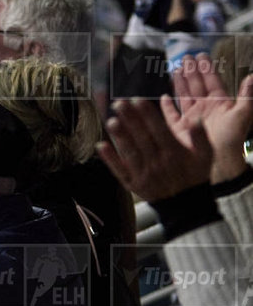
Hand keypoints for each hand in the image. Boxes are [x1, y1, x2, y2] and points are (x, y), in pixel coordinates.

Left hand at [97, 97, 212, 202]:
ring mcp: (144, 173)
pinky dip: (110, 159)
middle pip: (142, 138)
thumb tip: (195, 118)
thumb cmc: (194, 176)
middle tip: (119, 104)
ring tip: (111, 121)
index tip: (138, 100)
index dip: (148, 115)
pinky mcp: (133, 184)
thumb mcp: (205, 157)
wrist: (185, 205)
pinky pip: (120, 170)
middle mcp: (158, 162)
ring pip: (130, 152)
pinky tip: (101, 146)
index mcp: (175, 153)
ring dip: (120, 137)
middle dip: (130, 120)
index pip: (159, 130)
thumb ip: (200, 137)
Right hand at [170, 54, 252, 183]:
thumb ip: (247, 95)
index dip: (206, 68)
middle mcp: (204, 108)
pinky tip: (163, 97)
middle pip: (196, 85)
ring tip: (175, 70)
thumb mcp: (243, 114)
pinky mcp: (180, 129)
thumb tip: (252, 76)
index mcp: (219, 103)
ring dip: (179, 83)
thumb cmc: (232, 139)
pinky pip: (171, 115)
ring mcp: (191, 118)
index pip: (212, 81)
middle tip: (185, 57)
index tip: (201, 55)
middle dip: (191, 71)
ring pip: (183, 95)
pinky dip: (166, 106)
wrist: (219, 162)